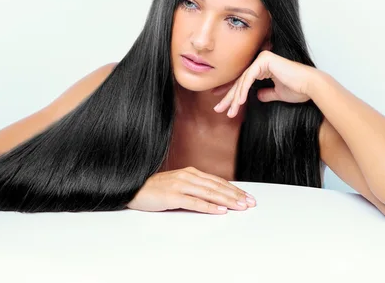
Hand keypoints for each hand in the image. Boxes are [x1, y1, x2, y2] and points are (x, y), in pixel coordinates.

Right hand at [126, 166, 256, 213]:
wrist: (134, 189)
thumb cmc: (156, 190)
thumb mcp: (179, 185)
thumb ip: (195, 188)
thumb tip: (215, 196)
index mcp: (191, 172)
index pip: (218, 181)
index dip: (234, 189)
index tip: (247, 196)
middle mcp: (188, 176)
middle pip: (217, 186)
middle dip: (236, 195)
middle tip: (250, 203)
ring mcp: (181, 185)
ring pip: (209, 193)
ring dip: (227, 200)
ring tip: (240, 206)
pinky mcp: (173, 196)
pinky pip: (195, 202)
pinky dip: (209, 206)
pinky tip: (220, 211)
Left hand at [214, 50, 314, 117]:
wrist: (310, 86)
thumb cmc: (298, 89)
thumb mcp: (278, 94)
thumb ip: (267, 94)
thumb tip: (258, 97)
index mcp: (264, 67)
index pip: (243, 81)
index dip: (232, 93)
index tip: (222, 104)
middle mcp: (261, 60)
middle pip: (240, 81)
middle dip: (229, 97)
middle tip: (219, 109)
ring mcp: (262, 58)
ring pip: (243, 80)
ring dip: (235, 98)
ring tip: (229, 111)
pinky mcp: (264, 60)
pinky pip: (249, 78)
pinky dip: (243, 90)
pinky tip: (239, 102)